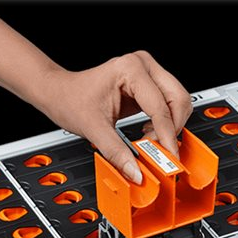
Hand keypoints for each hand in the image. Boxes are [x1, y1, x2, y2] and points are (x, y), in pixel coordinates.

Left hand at [35, 51, 192, 183]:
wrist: (59, 92)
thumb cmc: (70, 99)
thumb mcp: (93, 128)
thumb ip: (116, 153)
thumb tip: (136, 172)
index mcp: (131, 69)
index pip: (160, 108)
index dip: (166, 137)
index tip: (169, 158)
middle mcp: (143, 65)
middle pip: (178, 99)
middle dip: (173, 129)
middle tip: (162, 152)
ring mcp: (148, 72)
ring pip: (178, 101)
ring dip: (171, 126)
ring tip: (151, 141)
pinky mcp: (148, 83)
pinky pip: (168, 103)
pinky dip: (165, 122)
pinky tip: (149, 132)